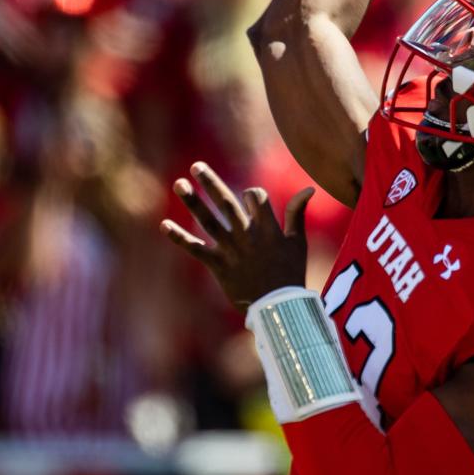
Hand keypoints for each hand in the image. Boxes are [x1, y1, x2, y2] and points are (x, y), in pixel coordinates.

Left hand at [160, 163, 313, 311]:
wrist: (278, 308)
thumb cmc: (291, 273)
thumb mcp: (297, 242)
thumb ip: (298, 213)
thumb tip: (309, 188)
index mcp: (267, 228)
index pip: (256, 197)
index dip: (252, 194)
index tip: (251, 198)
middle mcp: (246, 235)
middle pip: (226, 203)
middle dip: (211, 183)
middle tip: (196, 166)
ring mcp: (230, 250)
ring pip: (208, 221)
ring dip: (193, 202)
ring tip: (179, 184)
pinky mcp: (218, 265)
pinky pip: (195, 250)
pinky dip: (179, 238)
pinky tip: (164, 225)